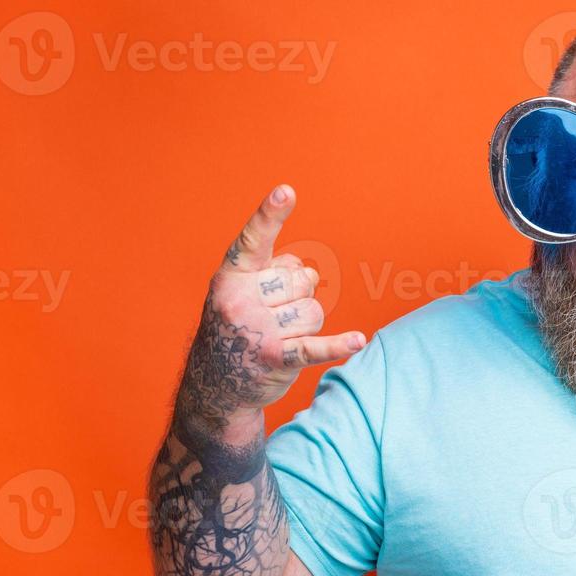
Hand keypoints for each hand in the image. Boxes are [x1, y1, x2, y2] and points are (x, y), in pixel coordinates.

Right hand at [179, 184, 364, 429]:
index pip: (254, 241)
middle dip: (297, 296)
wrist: (216, 384)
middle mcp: (238, 301)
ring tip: (278, 336)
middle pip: (301, 281)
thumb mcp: (242, 291)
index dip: (270, 215)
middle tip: (271, 316)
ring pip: (313, 312)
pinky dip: (338, 345)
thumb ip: (275, 270)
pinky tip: (358, 341)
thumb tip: (310, 274)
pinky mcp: (275, 359)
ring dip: (305, 325)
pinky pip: (314, 346)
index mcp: (231, 277)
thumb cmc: (238, 325)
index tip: (286, 191)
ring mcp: (256, 331)